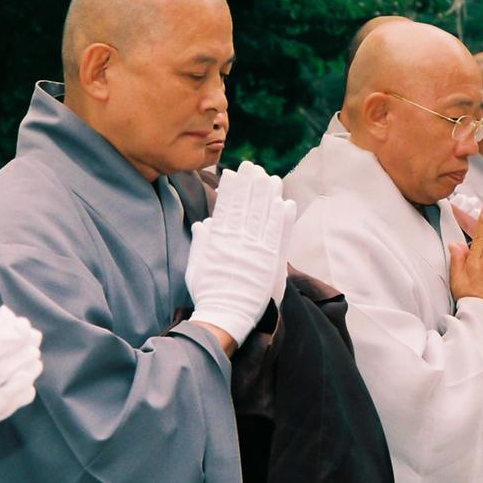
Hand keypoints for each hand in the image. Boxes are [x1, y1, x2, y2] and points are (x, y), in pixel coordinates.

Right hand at [187, 161, 295, 349]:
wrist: (225, 316)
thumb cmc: (207, 293)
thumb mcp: (196, 267)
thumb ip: (201, 243)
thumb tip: (204, 223)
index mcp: (220, 241)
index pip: (227, 208)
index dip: (232, 189)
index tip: (233, 173)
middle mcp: (239, 242)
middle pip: (247, 207)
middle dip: (251, 185)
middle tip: (253, 166)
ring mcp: (257, 251)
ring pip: (265, 217)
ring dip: (269, 196)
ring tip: (272, 178)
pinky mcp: (272, 262)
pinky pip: (280, 235)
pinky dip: (284, 219)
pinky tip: (286, 203)